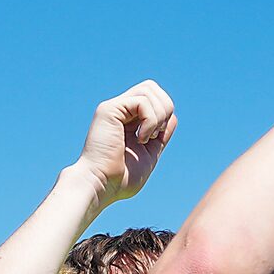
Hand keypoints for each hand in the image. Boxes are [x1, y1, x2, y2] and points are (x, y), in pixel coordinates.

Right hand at [72, 81, 177, 209]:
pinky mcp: (108, 109)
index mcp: (128, 120)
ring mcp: (113, 108)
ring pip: (148, 89)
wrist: (101, 186)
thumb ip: (160, 135)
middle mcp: (119, 110)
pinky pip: (142, 101)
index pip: (153, 97)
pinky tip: (141, 138)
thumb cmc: (120, 179)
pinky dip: (150, 120)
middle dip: (165, 107)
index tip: (157, 136)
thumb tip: (172, 116)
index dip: (165, 112)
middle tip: (156, 133)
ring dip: (158, 115)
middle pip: (151, 87)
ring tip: (147, 138)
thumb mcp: (149, 154)